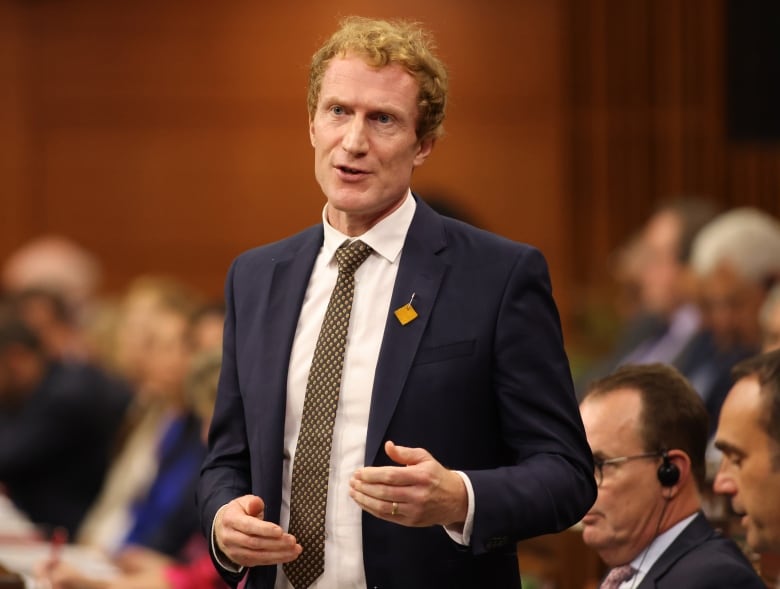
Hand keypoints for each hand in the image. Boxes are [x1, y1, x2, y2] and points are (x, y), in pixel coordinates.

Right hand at [214, 495, 301, 566]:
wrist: (223, 528)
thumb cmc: (239, 512)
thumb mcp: (243, 501)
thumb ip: (252, 502)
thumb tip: (256, 504)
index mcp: (230, 520)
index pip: (248, 526)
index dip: (265, 529)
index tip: (280, 531)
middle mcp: (230, 538)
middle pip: (255, 543)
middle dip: (276, 543)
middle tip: (292, 541)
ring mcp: (235, 552)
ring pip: (258, 555)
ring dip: (279, 554)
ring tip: (295, 550)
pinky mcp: (242, 560)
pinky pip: (260, 562)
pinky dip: (276, 559)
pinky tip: (289, 555)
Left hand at [349, 441, 467, 527]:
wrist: (455, 500)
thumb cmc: (437, 476)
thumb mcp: (425, 458)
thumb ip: (405, 453)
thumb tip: (388, 446)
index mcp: (421, 476)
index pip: (391, 476)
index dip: (372, 475)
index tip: (359, 472)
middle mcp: (417, 495)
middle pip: (384, 492)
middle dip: (364, 487)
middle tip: (352, 481)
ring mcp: (414, 510)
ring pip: (383, 506)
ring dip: (364, 499)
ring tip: (353, 492)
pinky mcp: (411, 522)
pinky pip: (387, 517)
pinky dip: (372, 510)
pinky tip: (363, 502)